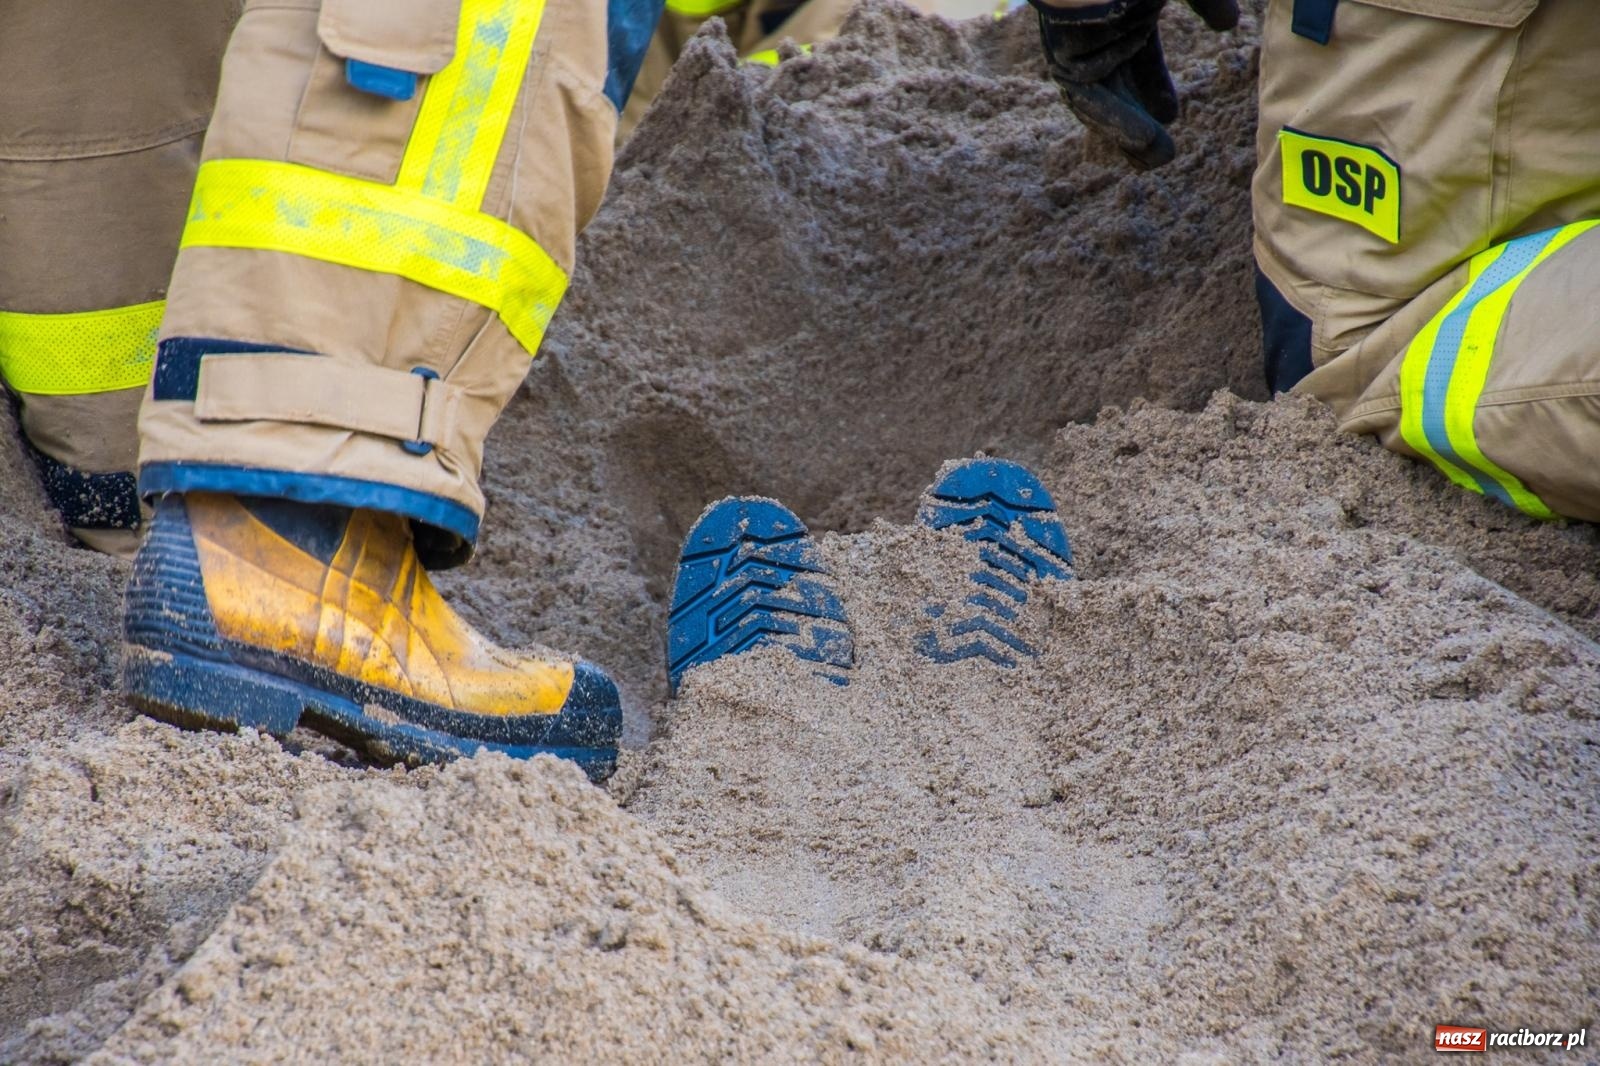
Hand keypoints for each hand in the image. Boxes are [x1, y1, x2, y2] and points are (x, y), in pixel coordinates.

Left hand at [1028, 0, 1238, 168]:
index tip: (1171, 115)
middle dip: (1137, 118)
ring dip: (1127, 131)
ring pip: (1099, 98)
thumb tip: (1229, 25)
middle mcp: (1098, 29)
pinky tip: (1144, 142)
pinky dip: (1114, 122)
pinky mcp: (1065, 54)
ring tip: (1156, 159)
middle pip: (1116, 82)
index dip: (1154, 86)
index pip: (1137, 55)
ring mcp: (1079, 42)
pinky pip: (1085, 98)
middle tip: (1159, 152)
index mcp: (1123, 8)